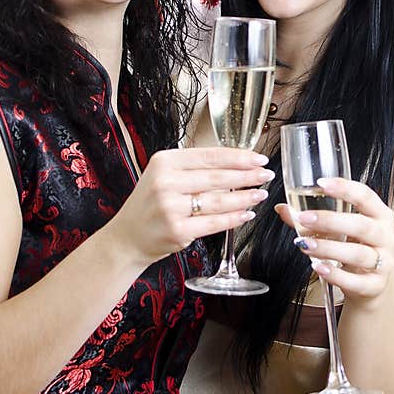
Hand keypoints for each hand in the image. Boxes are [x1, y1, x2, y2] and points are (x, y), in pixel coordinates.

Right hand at [110, 147, 274, 265]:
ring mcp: (170, 207)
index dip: (238, 157)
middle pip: (217, 177)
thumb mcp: (163, 176)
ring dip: (244, 197)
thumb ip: (193, 168)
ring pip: (219, 200)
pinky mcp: (177, 230)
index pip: (210, 156)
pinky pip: (213, 222)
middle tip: (266, 175)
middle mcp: (165, 182)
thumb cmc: (150, 205)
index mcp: (164, 162)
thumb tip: (234, 164)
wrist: (127, 237)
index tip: (258, 159)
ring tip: (260, 194)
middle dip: (247, 176)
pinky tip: (247, 214)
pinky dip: (233, 218)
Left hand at [275, 177, 393, 304]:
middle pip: (362, 225)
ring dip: (329, 248)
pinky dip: (337, 276)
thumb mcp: (338, 229)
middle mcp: (385, 236)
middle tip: (304, 218)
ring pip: (358, 254)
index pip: (366, 196)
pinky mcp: (376, 285)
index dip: (345, 188)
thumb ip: (310, 219)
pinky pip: (357, 281)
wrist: (369, 283)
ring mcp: (384, 262)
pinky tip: (319, 268)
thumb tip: (282, 208)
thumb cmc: (354, 246)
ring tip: (305, 245)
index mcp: (379, 215)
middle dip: (331, 221)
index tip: (321, 183)